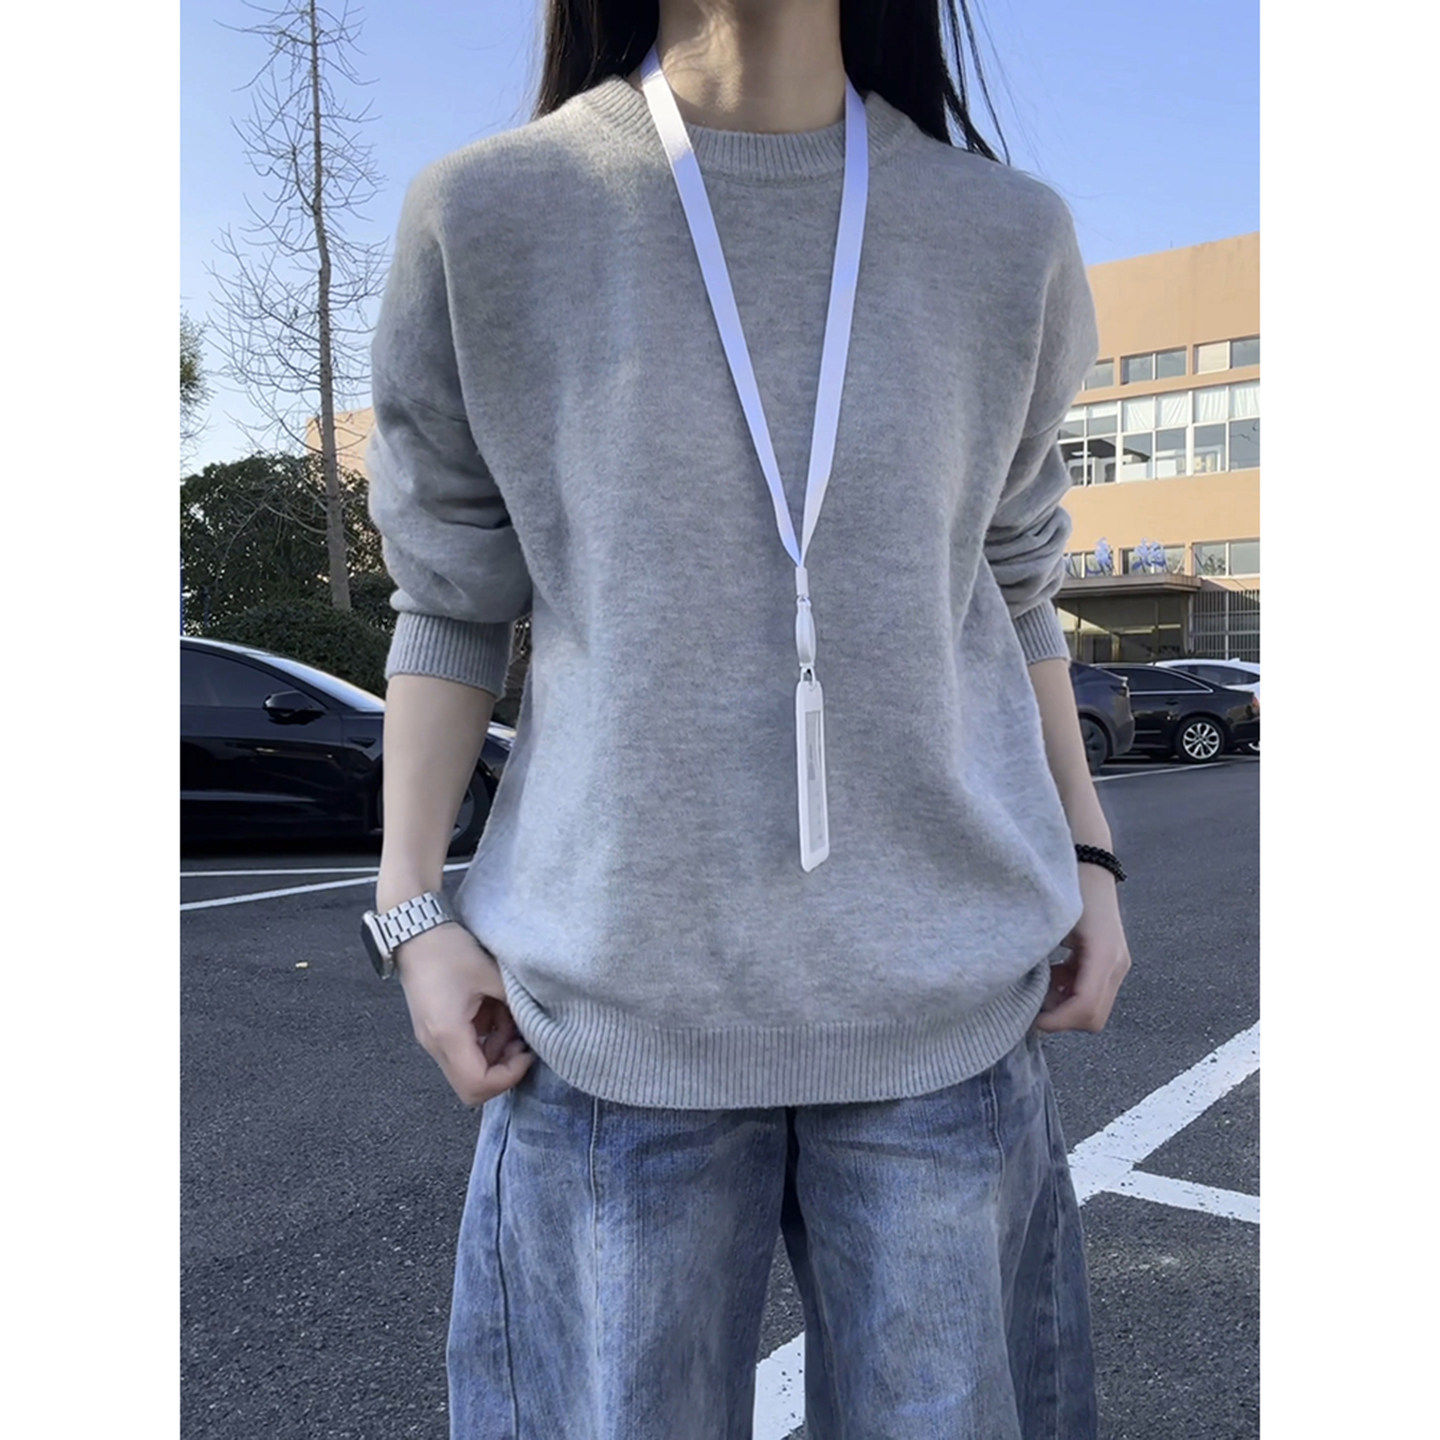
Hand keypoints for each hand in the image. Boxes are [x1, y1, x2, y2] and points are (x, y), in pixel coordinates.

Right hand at [395, 922, 535, 1105]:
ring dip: (495, 1055)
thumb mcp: (491, 975)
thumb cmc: (450, 950)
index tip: (527, 1053)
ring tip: (511, 1022)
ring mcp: (432, 1040)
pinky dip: (484, 1043)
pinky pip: (462, 1053)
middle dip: (502, 1072)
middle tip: (522, 1045)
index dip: (508, 1077)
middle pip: (470, 1088)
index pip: (477, 1085)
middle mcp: (435, 1045)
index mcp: (448, 1034)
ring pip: (467, 1072)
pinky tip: (496, 1016)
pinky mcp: (435, 1031)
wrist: (416, 933)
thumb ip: (515, 1004)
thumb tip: (537, 1024)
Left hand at [1034, 864, 1131, 1032]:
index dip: (1058, 1021)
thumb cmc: (1068, 888)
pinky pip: (1091, 993)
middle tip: (1031, 1006)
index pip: (1087, 1008)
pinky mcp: (1109, 963)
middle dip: (1062, 1019)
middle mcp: (1117, 965)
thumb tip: (1021, 993)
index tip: (1030, 1019)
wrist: (1089, 863)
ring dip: (1064, 1007)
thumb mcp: (1052, 923)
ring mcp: (1116, 965)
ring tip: (1037, 988)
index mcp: (1104, 955)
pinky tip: (1049, 976)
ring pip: (1093, 1009)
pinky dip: (1068, 994)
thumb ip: (1040, 958)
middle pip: (1094, 1017)